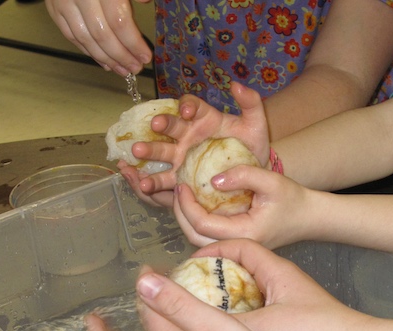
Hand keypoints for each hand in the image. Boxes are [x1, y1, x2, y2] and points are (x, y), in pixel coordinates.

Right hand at [45, 0, 151, 75]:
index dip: (133, 43)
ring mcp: (64, 3)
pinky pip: (71, 35)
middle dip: (121, 56)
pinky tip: (103, 60)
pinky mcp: (54, 9)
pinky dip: (88, 51)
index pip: (119, 21)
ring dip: (105, 59)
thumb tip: (146, 0)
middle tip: (135, 68)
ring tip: (121, 69)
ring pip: (85, 39)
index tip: (145, 56)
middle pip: (102, 34)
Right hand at [125, 83, 270, 206]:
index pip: (191, 106)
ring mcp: (180, 157)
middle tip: (155, 126)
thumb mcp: (256, 125)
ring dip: (148, 151)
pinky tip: (143, 184)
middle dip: (161, 125)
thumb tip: (236, 85)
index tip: (188, 111)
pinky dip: (150, 181)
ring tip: (136, 153)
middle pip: (170, 127)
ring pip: (161, 152)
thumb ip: (251, 103)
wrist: (250, 176)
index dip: (187, 105)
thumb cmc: (250, 147)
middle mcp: (187, 135)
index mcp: (203, 118)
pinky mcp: (178, 177)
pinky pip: (162, 179)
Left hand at [173, 165, 316, 248]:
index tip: (181, 185)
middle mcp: (237, 246)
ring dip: (186, 219)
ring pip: (199, 241)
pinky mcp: (235, 243)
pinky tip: (196, 204)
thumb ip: (244, 176)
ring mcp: (236, 247)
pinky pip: (208, 237)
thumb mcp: (271, 181)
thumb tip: (212, 180)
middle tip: (177, 190)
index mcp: (245, 234)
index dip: (186, 206)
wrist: (309, 217)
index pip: (203, 225)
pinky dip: (196, 222)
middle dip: (180, 214)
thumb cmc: (293, 199)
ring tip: (183, 196)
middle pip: (194, 238)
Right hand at [192, 240, 370, 330]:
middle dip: (212, 278)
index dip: (213, 251)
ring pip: (245, 297)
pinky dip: (237, 323)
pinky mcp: (287, 325)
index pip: (239, 247)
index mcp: (276, 270)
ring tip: (201, 314)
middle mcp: (278, 283)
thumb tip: (196, 322)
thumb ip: (230, 324)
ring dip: (224, 303)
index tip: (189, 264)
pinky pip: (254, 317)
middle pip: (238, 271)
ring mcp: (283, 304)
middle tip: (189, 292)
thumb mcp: (267, 326)